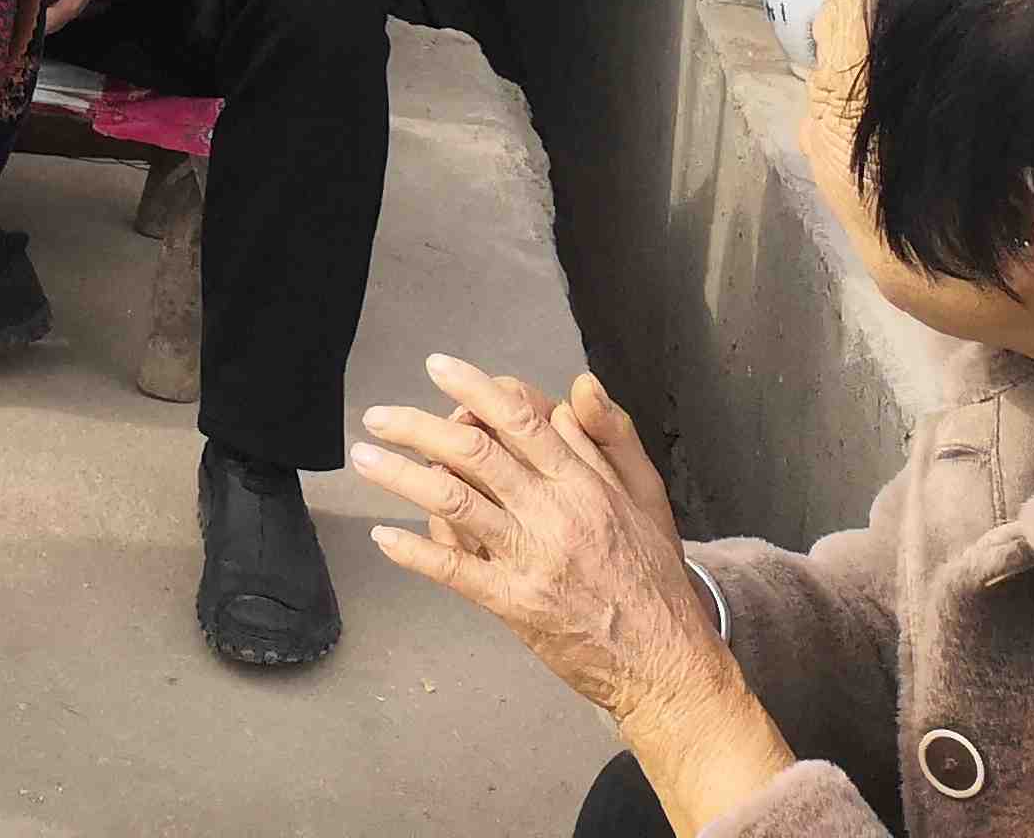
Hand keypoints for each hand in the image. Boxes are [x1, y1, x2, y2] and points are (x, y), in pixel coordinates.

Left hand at [357, 362, 744, 730]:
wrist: (668, 666)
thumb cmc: (654, 580)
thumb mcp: (648, 499)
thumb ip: (612, 438)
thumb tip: (580, 385)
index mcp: (585, 484)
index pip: (520, 417)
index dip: (472, 386)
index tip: (437, 367)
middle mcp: (555, 514)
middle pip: (472, 450)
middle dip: (415, 425)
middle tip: (378, 417)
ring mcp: (532, 559)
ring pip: (453, 500)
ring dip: (399, 475)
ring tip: (365, 459)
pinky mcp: (515, 604)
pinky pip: (453, 570)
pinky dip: (413, 550)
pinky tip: (384, 537)